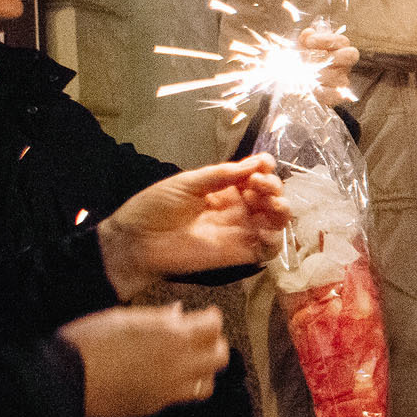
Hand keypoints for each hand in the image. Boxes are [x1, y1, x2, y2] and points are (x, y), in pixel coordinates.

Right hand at [57, 304, 229, 416]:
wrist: (62, 380)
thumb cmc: (86, 342)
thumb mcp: (122, 318)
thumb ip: (157, 317)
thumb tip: (179, 313)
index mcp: (172, 335)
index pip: (214, 325)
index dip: (211, 318)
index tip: (205, 316)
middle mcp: (179, 364)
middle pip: (220, 356)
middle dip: (213, 344)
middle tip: (199, 339)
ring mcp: (169, 389)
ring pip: (208, 383)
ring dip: (202, 371)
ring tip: (187, 363)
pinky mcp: (156, 407)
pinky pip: (182, 399)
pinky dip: (182, 389)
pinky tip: (166, 380)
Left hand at [98, 157, 289, 299]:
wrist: (135, 241)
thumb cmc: (154, 208)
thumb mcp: (187, 182)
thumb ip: (220, 175)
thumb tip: (254, 162)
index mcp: (224, 189)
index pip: (255, 176)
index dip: (264, 168)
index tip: (263, 165)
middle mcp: (236, 208)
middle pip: (270, 196)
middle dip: (274, 187)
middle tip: (260, 184)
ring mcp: (239, 231)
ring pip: (275, 221)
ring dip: (281, 209)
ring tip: (271, 203)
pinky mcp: (239, 254)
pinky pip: (267, 249)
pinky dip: (275, 240)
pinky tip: (267, 230)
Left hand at [298, 26, 359, 99]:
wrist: (293, 86)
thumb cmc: (299, 63)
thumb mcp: (299, 49)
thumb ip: (305, 39)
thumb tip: (309, 32)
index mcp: (338, 50)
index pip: (342, 41)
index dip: (327, 40)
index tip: (308, 42)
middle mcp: (344, 64)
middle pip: (350, 55)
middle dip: (332, 56)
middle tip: (311, 60)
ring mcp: (342, 80)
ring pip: (337, 76)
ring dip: (316, 75)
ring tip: (301, 75)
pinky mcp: (338, 96)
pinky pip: (333, 94)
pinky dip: (319, 91)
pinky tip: (307, 88)